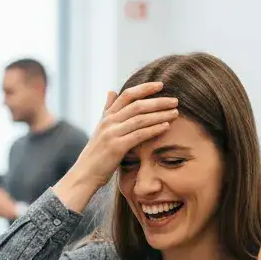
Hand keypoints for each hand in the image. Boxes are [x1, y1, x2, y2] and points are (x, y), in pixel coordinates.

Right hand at [54, 84, 178, 212]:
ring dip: (160, 115)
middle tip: (175, 100)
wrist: (84, 174)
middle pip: (137, 105)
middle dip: (158, 101)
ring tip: (175, 113)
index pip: (127, 95)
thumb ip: (107, 110)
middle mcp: (109, 122)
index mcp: (107, 116)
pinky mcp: (116, 147)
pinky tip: (166, 127)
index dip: (144, 88)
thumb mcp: (100, 129)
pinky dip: (154, 129)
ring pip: (140, 119)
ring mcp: (112, 134)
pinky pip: (139, 135)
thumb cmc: (96, 154)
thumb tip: (111, 91)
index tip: (161, 85)